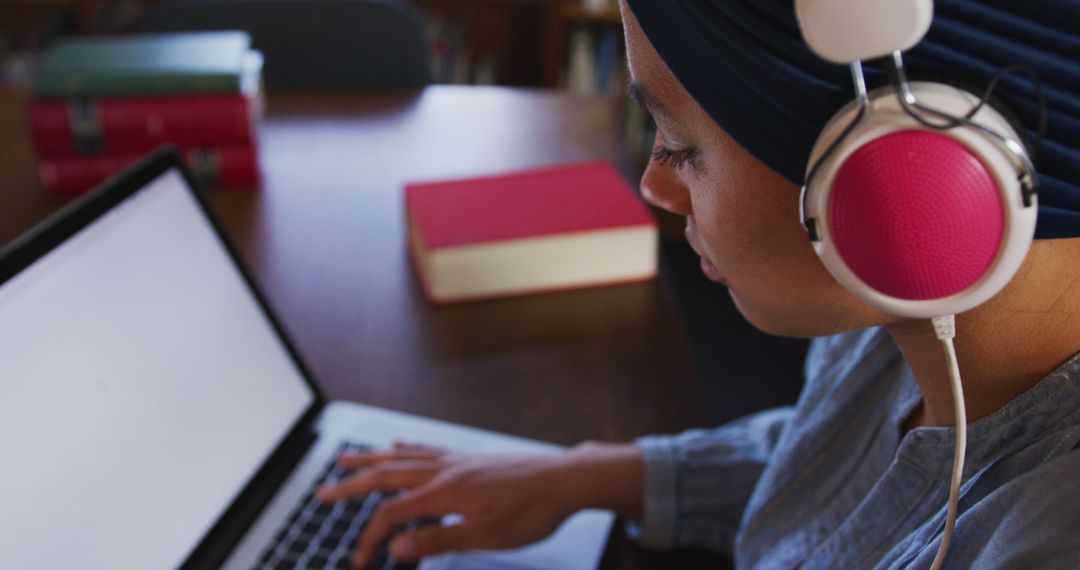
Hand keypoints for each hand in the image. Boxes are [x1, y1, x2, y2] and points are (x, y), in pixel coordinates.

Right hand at [316, 440, 643, 567]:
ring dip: (371, 461)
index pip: (392, 516)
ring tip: (345, 460)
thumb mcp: (486, 537)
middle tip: (323, 493)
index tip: (361, 561)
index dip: (370, 539)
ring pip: (402, 458)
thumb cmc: (531, 510)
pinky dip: (405, 449)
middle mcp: (445, 471)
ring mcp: (457, 461)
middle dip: (352, 486)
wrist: (565, 480)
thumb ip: (439, 540)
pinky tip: (398, 447)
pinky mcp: (469, 458)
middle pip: (387, 476)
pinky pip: (427, 449)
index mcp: (445, 492)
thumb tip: (398, 546)